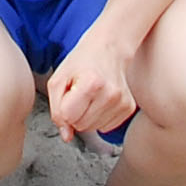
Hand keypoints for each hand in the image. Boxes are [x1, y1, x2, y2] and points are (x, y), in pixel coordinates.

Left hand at [45, 19, 141, 138]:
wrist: (108, 49)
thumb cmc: (81, 63)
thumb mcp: (58, 80)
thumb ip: (56, 111)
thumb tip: (67, 136)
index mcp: (91, 83)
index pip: (68, 117)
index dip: (63, 108)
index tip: (68, 93)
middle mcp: (110, 94)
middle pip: (80, 126)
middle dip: (74, 114)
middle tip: (79, 93)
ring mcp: (122, 102)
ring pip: (93, 129)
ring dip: (86, 116)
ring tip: (90, 95)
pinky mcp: (128, 108)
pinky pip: (105, 127)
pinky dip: (99, 117)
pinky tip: (100, 100)